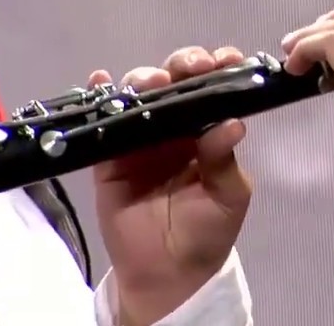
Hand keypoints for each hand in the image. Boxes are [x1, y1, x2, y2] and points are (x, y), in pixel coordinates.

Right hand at [90, 47, 252, 324]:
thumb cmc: (206, 231)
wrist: (168, 273)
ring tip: (154, 82)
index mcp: (206, 130)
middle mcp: (174, 126)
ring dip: (145, 78)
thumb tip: (234, 123)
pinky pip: (102, 121)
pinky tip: (101, 81)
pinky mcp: (109, 155)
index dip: (219, 68)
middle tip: (192, 66)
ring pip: (140, 93)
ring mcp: (140, 137)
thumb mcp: (228, 197)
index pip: (213, 90)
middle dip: (184, 64)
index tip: (227, 59)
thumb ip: (225, 160)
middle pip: (175, 81)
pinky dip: (99, 95)